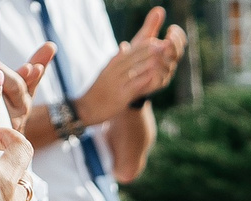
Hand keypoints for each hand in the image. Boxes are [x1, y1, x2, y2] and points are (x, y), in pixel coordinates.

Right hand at [83, 8, 185, 126]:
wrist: (86, 108)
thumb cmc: (98, 91)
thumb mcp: (106, 72)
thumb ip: (117, 60)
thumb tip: (125, 45)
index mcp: (111, 65)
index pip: (129, 52)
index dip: (143, 47)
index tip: (156, 41)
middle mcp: (113, 72)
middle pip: (133, 58)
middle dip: (148, 51)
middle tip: (163, 45)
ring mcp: (116, 84)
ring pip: (133, 70)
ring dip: (148, 63)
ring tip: (161, 57)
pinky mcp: (119, 96)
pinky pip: (132, 86)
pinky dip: (142, 80)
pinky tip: (153, 77)